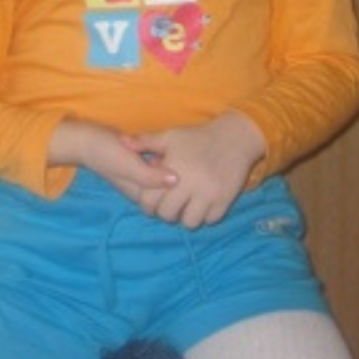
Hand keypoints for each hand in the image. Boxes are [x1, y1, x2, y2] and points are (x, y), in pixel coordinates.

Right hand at [48, 118, 180, 209]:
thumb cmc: (104, 153)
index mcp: (140, 194)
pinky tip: (172, 150)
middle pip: (168, 191)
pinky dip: (166, 160)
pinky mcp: (139, 164)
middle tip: (190, 164)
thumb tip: (176, 181)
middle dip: (181, 180)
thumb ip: (150, 176)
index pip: (167, 201)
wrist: (84, 139)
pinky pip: (158, 166)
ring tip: (184, 156)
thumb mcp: (128, 166)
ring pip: (164, 178)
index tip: (190, 176)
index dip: (181, 192)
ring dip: (173, 168)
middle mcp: (142, 188)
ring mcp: (140, 176)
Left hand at [121, 112, 266, 228]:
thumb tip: (122, 142)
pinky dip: (205, 215)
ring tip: (187, 206)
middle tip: (171, 205)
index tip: (153, 201)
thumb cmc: (198, 137)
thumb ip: (145, 142)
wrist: (235, 137)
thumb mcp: (171, 136)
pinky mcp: (225, 200)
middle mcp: (190, 184)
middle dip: (167, 212)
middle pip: (169, 215)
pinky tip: (203, 204)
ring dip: (186, 217)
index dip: (148, 204)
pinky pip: (210, 220)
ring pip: (190, 222)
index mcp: (173, 169)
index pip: (150, 201)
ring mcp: (209, 194)